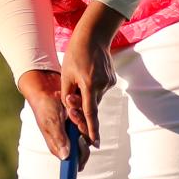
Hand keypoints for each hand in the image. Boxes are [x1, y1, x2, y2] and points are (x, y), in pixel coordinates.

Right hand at [17, 70, 90, 170]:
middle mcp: (67, 141)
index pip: (76, 160)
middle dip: (81, 129)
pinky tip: (73, 103)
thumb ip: (59, 138)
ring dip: (80, 118)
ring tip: (70, 106)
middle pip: (85, 145)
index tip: (80, 137)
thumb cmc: (44, 106)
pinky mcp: (79, 122)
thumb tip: (65, 156)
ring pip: (88, 132)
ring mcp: (74, 131)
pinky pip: (88, 121)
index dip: (81, 153)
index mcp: (59, 146)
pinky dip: (82, 112)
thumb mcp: (51, 122)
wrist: (46, 88)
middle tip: (72, 114)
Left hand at [61, 0, 125, 149]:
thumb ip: (68, 94)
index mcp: (88, 84)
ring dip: (86, 98)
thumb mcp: (66, 74)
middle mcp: (102, 85)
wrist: (94, 35)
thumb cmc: (76, 53)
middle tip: (76, 111)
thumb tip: (71, 110)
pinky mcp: (112, 79)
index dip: (91, 129)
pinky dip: (93, 90)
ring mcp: (109, 82)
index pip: (90, 112)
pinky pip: (100, 91)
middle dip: (83, 112)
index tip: (95, 143)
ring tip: (79, 79)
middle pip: (91, 107)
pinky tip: (89, 75)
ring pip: (95, 99)